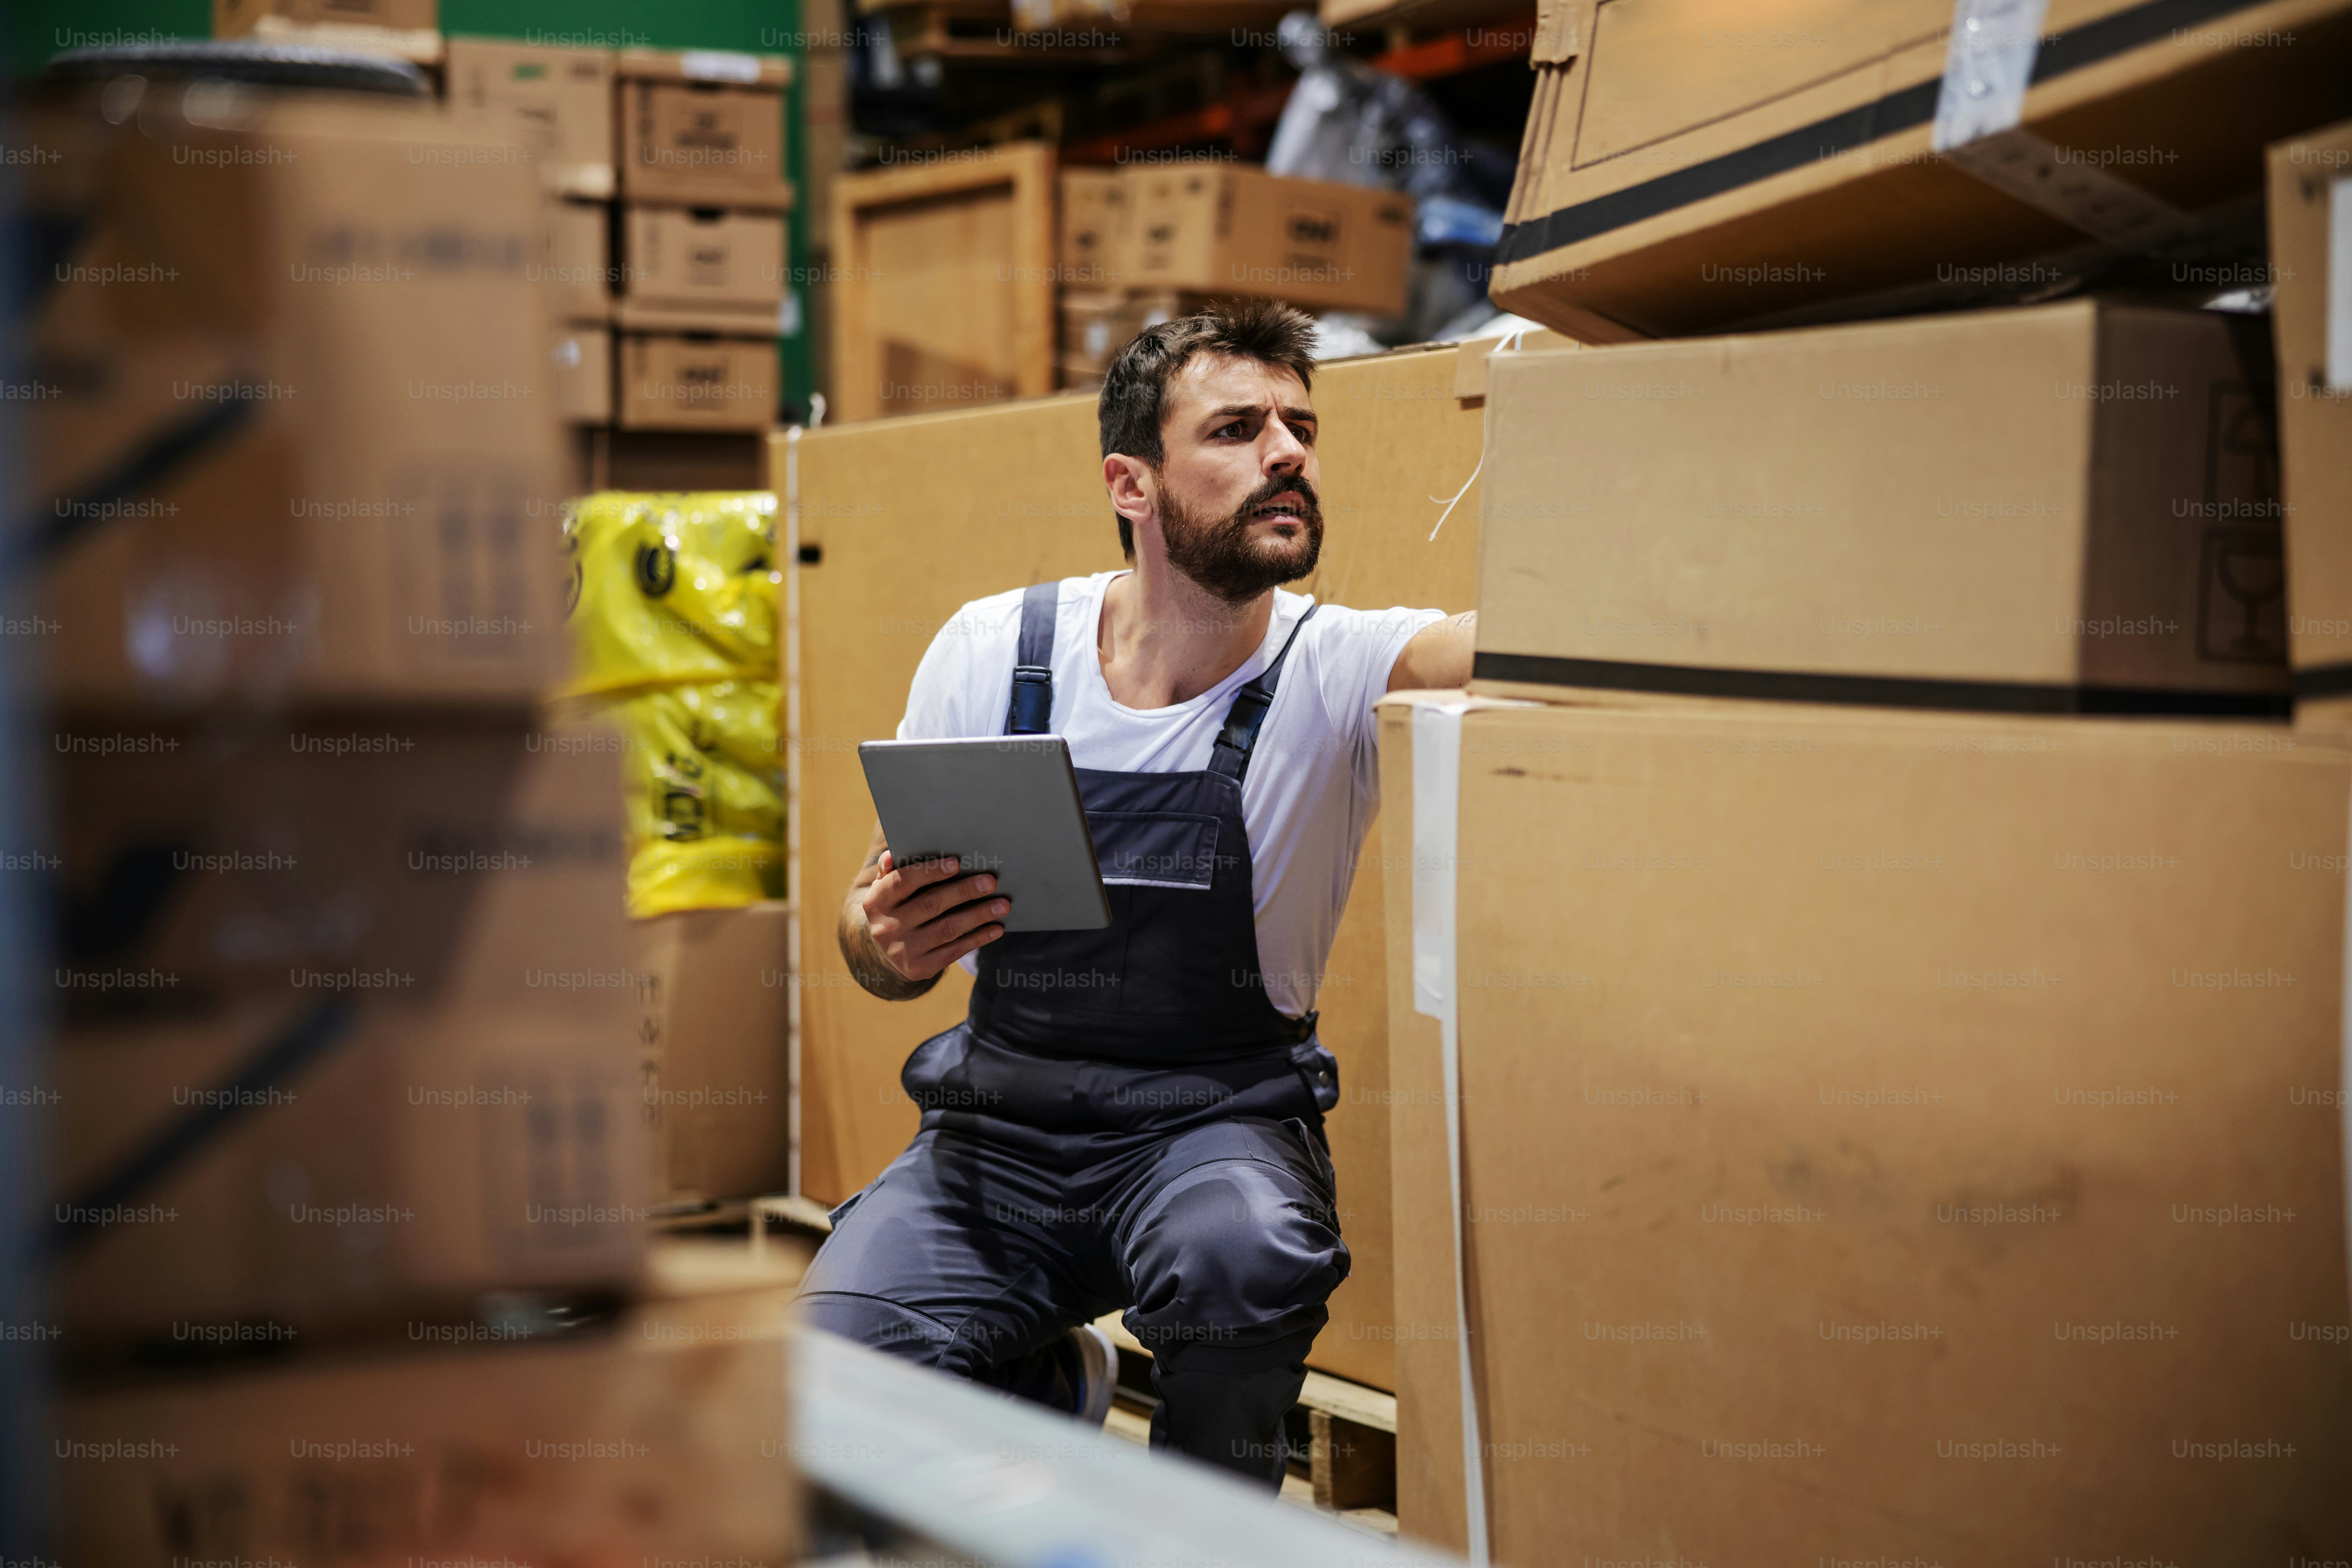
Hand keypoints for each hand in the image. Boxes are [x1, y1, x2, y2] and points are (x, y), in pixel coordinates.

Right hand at [856, 851, 1009, 983]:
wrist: (887, 950)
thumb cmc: (897, 906)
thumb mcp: (887, 888)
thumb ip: (892, 869)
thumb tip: (892, 855)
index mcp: (876, 901)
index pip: (903, 882)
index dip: (930, 872)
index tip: (957, 864)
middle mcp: (885, 928)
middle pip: (931, 905)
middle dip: (964, 891)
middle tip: (990, 881)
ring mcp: (902, 951)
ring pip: (947, 929)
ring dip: (978, 915)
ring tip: (1002, 905)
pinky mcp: (920, 968)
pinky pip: (954, 951)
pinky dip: (978, 938)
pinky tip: (996, 928)